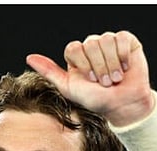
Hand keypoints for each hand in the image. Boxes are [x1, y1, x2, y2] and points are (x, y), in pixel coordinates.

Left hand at [26, 30, 153, 126]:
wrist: (124, 106)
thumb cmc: (98, 100)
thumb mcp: (70, 88)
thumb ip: (50, 72)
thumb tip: (29, 57)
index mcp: (78, 55)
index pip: (74, 47)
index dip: (84, 64)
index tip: (91, 80)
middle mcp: (93, 47)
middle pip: (91, 44)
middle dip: (99, 66)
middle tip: (105, 82)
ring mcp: (110, 43)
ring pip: (106, 40)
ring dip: (112, 63)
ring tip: (116, 78)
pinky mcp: (127, 43)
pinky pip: (121, 38)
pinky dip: (123, 55)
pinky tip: (125, 67)